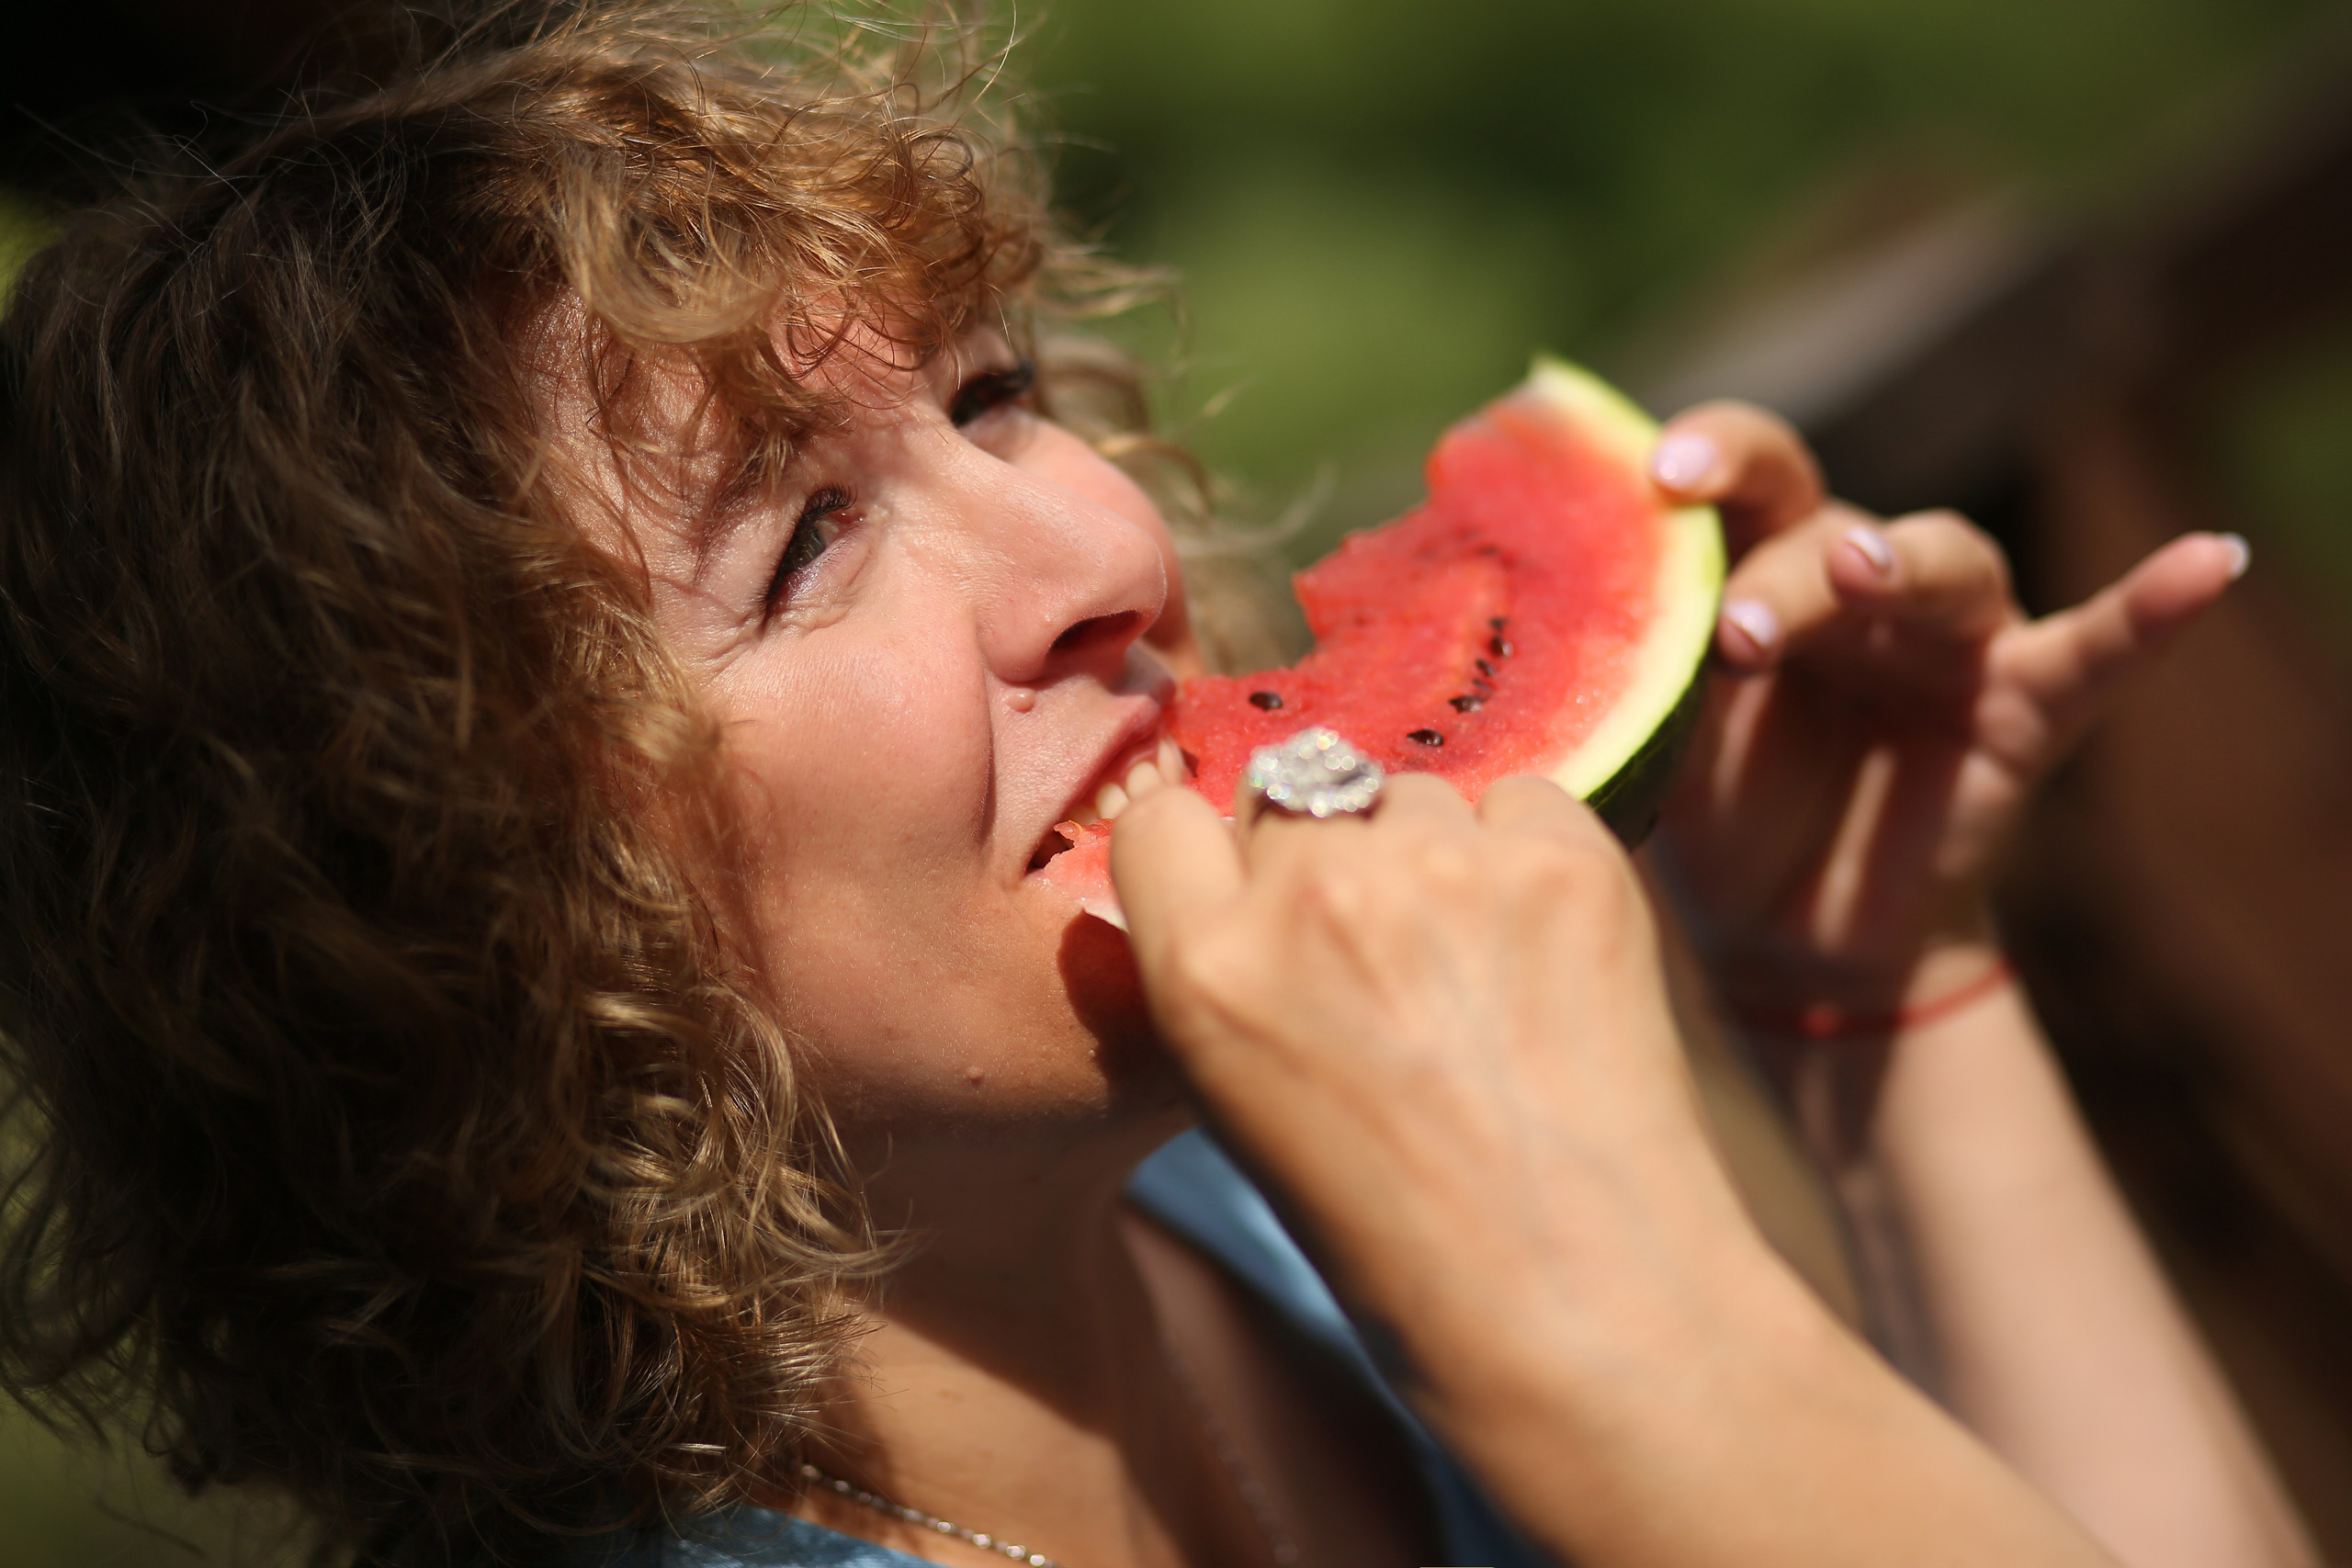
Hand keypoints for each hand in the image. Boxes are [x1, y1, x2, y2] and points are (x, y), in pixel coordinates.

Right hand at [1111, 773, 1755, 1372]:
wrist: (1580, 1301)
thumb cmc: (1403, 1239)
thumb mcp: (1243, 1109)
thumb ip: (1231, 974)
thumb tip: (1255, 881)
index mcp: (1208, 971)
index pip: (1163, 822)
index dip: (1207, 857)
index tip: (1247, 891)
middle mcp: (1314, 895)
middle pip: (1292, 797)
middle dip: (1327, 857)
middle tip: (1386, 962)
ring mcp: (1444, 868)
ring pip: (1410, 795)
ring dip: (1432, 855)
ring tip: (1478, 977)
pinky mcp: (1565, 859)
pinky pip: (1521, 799)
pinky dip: (1529, 855)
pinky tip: (1547, 955)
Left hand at [1646, 404, 2245, 1007]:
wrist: (1786, 940)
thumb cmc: (1708, 812)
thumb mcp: (1653, 740)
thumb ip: (1618, 667)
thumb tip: (1509, 615)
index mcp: (1751, 564)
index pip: (1734, 483)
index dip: (1702, 461)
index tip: (1651, 476)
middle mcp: (1851, 578)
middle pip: (1825, 517)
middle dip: (1781, 554)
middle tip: (1735, 622)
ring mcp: (1944, 638)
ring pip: (1940, 565)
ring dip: (1899, 565)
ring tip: (1863, 579)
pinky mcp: (2023, 706)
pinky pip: (2100, 650)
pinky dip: (2155, 607)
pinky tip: (2213, 560)